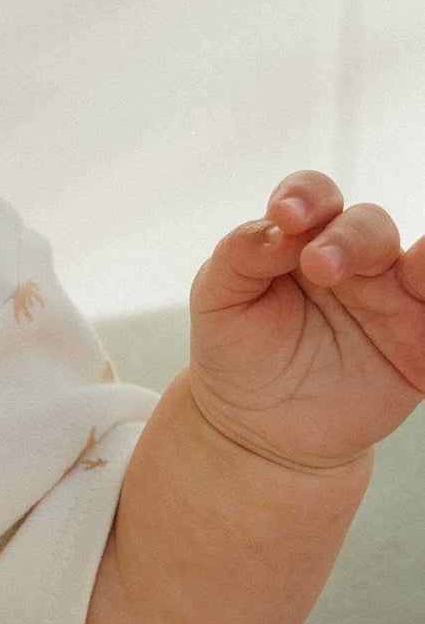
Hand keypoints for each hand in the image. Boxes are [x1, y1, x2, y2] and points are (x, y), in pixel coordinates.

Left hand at [188, 173, 424, 473]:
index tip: (286, 214)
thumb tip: (278, 226)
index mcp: (304, 240)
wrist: (256, 427)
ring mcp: (391, 300)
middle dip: (348, 238)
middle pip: (369, 226)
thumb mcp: (219, 301)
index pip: (315, 198)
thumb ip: (240, 254)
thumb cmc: (237, 352)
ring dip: (418, 258)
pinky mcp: (417, 345)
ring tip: (410, 264)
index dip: (307, 196)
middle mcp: (354, 262)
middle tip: (319, 265)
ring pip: (420, 262)